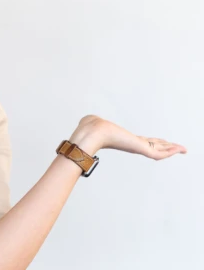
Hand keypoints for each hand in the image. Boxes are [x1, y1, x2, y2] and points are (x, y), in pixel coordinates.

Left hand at [69, 115, 187, 159]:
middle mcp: (131, 145)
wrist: (92, 132)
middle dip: (166, 147)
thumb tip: (87, 119)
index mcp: (123, 139)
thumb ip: (93, 121)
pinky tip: (180, 149)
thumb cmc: (90, 127)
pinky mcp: (139, 149)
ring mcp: (136, 147)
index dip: (152, 142)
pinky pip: (159, 153)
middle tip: (177, 148)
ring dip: (172, 149)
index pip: (142, 142)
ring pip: (158, 151)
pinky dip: (170, 151)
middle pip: (153, 147)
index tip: (160, 141)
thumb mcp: (94, 122)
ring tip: (183, 149)